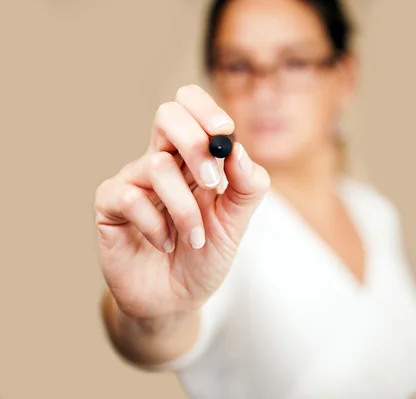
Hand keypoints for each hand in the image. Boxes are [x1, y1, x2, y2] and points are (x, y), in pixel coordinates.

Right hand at [94, 85, 269, 319]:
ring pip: (157, 166)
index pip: (190, 106)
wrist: (176, 300)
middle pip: (168, 115)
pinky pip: (131, 198)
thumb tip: (239, 150)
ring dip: (185, 210)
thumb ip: (246, 187)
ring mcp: (133, 180)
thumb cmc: (205, 256)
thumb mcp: (236, 223)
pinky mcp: (110, 205)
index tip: (225, 132)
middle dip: (195, 145)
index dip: (205, 109)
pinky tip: (165, 245)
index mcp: (193, 158)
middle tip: (212, 183)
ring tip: (195, 239)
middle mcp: (162, 161)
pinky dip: (157, 227)